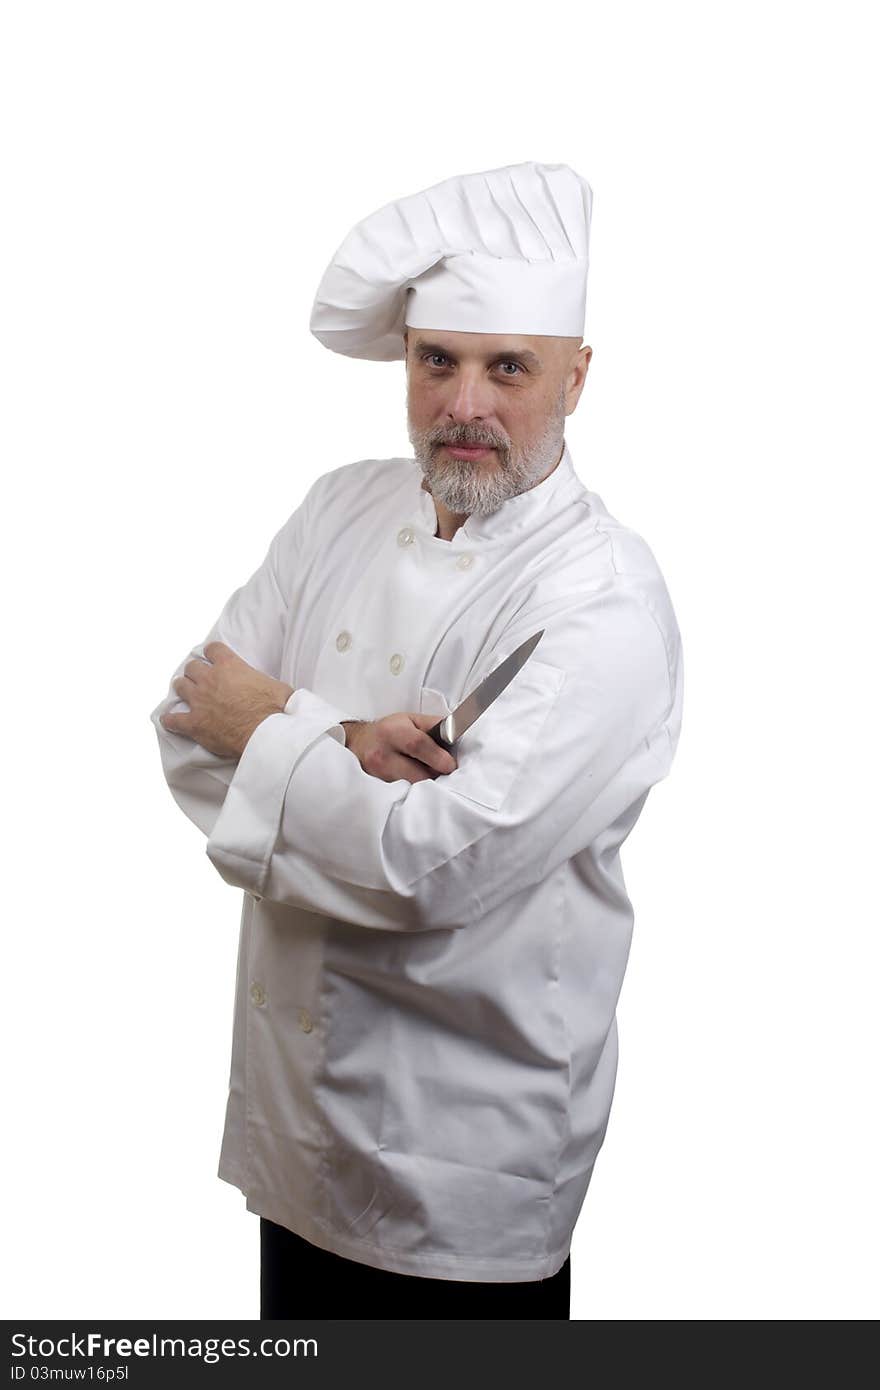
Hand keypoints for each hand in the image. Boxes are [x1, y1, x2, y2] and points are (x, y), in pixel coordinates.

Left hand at [159, 641, 294, 758]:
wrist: (265, 735)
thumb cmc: (276, 711)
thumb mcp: (280, 687)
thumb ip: (270, 683)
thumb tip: (283, 690)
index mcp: (231, 667)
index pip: (213, 649)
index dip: (212, 652)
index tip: (213, 657)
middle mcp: (210, 679)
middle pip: (192, 667)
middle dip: (195, 671)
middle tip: (201, 678)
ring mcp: (199, 701)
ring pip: (180, 686)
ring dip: (183, 688)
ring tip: (187, 694)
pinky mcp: (194, 723)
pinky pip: (173, 719)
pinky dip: (170, 720)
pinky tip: (169, 720)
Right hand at [342, 713, 457, 784]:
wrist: (357, 743)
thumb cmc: (389, 731)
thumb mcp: (410, 719)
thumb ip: (435, 725)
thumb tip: (456, 734)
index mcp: (392, 732)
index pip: (418, 745)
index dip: (438, 757)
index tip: (451, 765)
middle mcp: (381, 754)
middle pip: (417, 774)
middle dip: (434, 775)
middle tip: (440, 771)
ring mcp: (377, 775)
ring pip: (411, 787)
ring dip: (424, 783)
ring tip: (423, 772)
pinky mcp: (377, 789)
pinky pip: (403, 794)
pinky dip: (413, 790)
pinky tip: (412, 780)